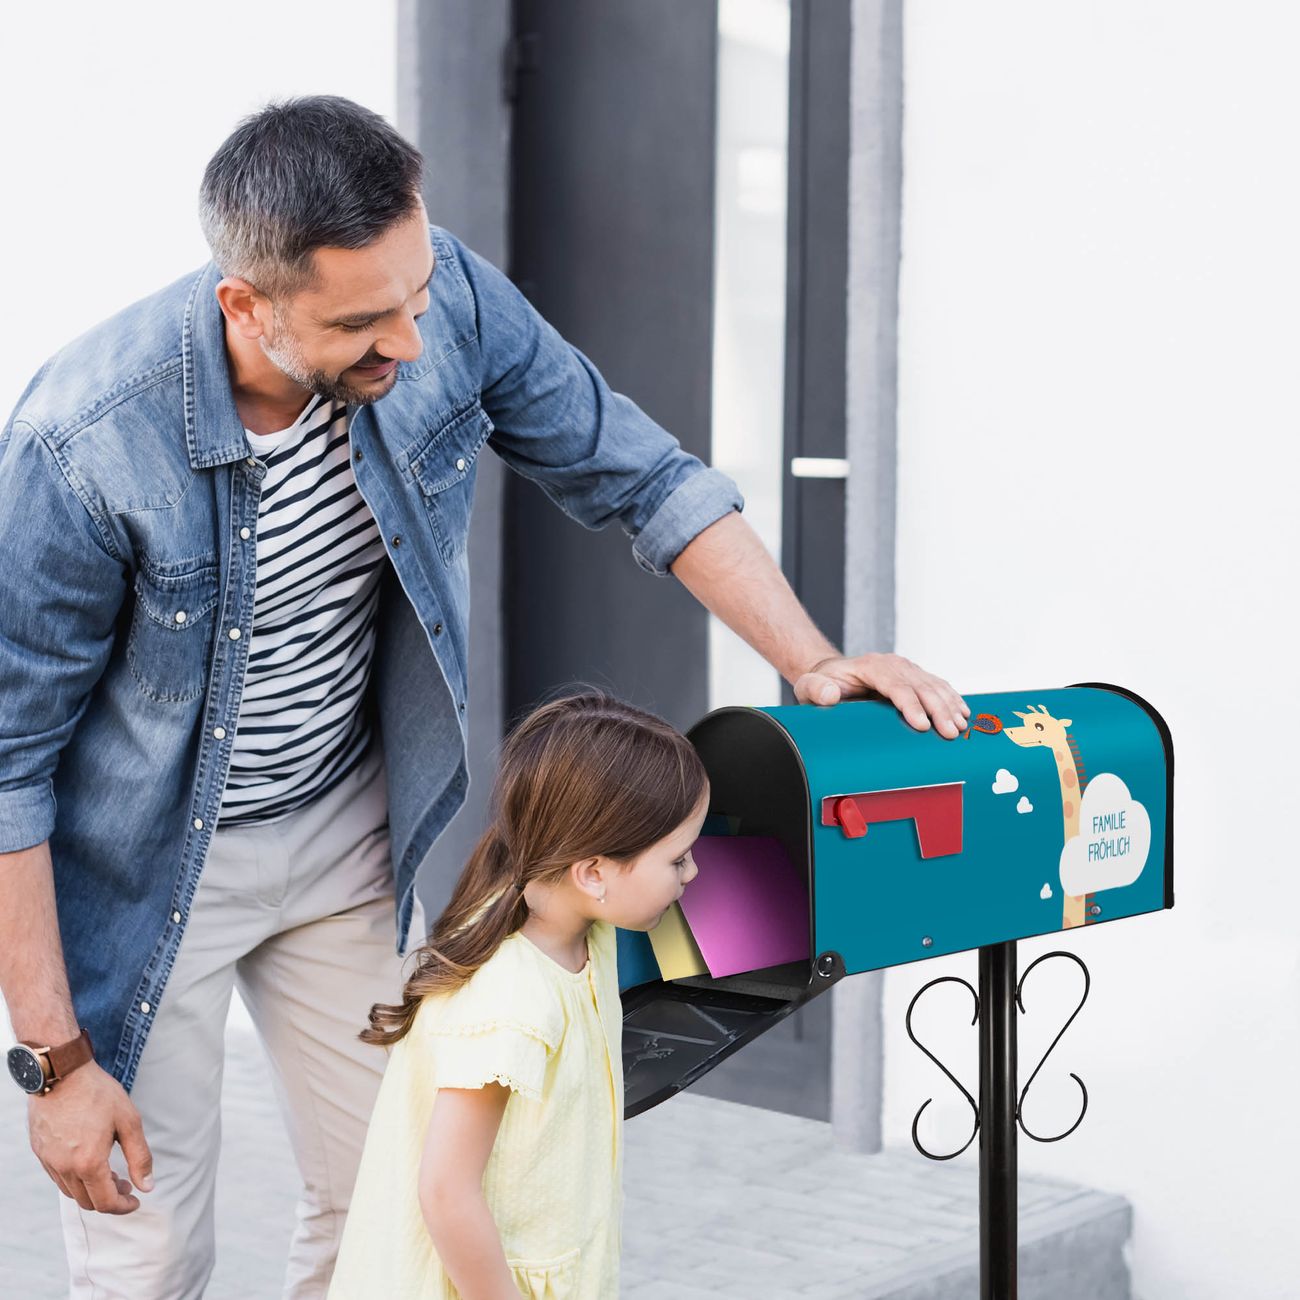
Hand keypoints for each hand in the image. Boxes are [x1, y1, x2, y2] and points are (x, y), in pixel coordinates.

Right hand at [28, 1060, 153, 1213]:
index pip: (106, 1202)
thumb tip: (147, 1186)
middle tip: (125, 1184)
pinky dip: (76, 1179)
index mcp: (89, 1163)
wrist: (62, 1074)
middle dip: (110, 1198)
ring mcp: (49, 1162)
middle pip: (87, 1202)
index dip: (123, 1207)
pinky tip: (88, 1162)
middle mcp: (65, 1168)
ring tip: (110, 1173)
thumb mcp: (129, 1121)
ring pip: (71, 1192)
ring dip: (92, 1190)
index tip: (135, 1200)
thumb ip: (139, 1157)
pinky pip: (58, 1178)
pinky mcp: (40, 1153)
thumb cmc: (98, 1094)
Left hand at [793, 653, 969, 737]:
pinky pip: (938, 686)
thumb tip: (830, 694)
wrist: (832, 674)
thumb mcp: (810, 687)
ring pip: (934, 685)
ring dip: (950, 706)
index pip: (895, 685)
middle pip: (921, 686)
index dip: (911, 704)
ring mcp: (906, 669)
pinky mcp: (914, 677)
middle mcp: (892, 664)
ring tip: (960, 727)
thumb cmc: (822, 685)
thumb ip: (816, 690)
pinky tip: (964, 713)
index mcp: (871, 666)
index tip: (922, 725)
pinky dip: (952, 699)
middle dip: (938, 710)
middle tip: (950, 733)